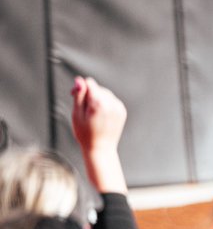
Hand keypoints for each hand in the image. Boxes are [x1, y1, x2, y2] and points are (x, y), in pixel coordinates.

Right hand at [70, 77, 128, 192]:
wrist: (101, 148)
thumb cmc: (85, 133)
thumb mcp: (76, 114)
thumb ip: (79, 96)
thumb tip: (80, 80)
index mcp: (99, 103)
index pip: (89, 83)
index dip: (80, 88)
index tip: (73, 96)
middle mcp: (111, 103)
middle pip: (97, 88)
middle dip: (89, 94)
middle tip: (82, 108)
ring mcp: (119, 107)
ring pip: (105, 93)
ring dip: (97, 99)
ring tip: (92, 114)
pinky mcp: (122, 111)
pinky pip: (111, 100)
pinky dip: (105, 104)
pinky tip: (100, 115)